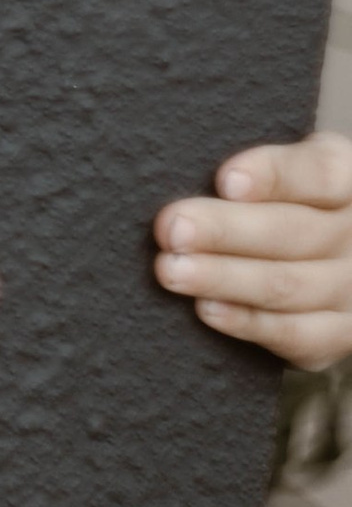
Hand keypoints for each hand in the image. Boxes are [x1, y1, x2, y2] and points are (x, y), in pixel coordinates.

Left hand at [155, 136, 351, 369]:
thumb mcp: (290, 172)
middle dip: (225, 231)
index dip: (272, 176)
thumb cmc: (290, 202)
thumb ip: (256, 173)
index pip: (317, 172)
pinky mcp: (340, 334)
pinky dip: (248, 323)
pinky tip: (207, 309)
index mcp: (347, 179)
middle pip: (293, 232)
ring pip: (287, 285)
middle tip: (172, 228)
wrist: (330, 259)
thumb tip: (197, 186)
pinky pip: (297, 334)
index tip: (224, 180)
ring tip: (171, 270)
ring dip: (223, 278)